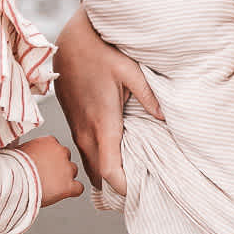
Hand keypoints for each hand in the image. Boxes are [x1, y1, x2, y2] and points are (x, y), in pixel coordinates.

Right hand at [16, 136, 84, 206]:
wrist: (14, 181)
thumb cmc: (12, 166)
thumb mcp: (18, 150)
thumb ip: (27, 149)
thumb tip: (21, 150)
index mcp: (49, 142)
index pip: (55, 147)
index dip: (49, 157)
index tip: (42, 163)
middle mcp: (61, 152)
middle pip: (66, 157)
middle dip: (58, 165)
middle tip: (46, 175)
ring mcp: (66, 169)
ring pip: (73, 171)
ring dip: (65, 177)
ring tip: (51, 185)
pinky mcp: (69, 186)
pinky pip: (79, 188)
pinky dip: (73, 191)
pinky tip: (64, 193)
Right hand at [53, 7, 160, 193]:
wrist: (70, 41)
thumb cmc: (102, 53)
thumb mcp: (130, 70)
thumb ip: (148, 95)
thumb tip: (163, 117)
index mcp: (103, 123)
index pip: (109, 170)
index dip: (123, 187)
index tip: (139, 191)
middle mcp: (86, 131)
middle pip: (98, 175)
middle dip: (115, 188)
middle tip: (139, 191)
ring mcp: (77, 128)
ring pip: (89, 164)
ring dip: (104, 175)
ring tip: (128, 181)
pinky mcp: (73, 122)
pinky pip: (84, 152)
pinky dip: (97, 161)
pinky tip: (113, 158)